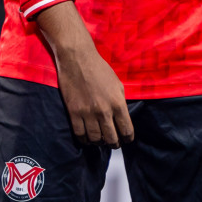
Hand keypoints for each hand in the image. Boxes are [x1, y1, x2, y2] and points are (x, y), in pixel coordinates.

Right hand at [35, 2, 132, 147]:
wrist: (77, 58)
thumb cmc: (99, 68)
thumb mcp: (117, 84)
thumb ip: (120, 102)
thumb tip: (122, 118)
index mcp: (118, 104)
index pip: (127, 131)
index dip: (127, 138)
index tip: (125, 139)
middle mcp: (104, 111)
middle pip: (112, 139)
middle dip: (114, 143)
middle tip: (112, 142)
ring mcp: (88, 113)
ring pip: (96, 139)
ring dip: (99, 142)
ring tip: (99, 140)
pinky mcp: (74, 112)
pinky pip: (80, 134)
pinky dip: (84, 140)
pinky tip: (86, 138)